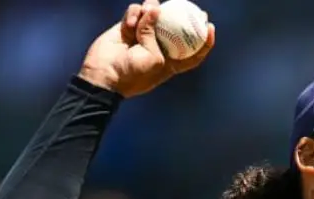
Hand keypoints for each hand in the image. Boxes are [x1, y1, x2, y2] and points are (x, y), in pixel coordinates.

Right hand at [78, 0, 215, 97]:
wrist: (103, 76)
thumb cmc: (132, 74)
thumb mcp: (152, 58)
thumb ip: (154, 34)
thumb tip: (154, 9)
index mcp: (170, 62)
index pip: (193, 53)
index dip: (204, 41)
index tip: (210, 27)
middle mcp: (158, 47)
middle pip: (175, 28)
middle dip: (183, 16)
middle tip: (190, 6)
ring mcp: (142, 36)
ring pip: (154, 15)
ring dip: (152, 10)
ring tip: (149, 9)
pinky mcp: (126, 28)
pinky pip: (134, 13)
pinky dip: (134, 14)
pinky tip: (131, 22)